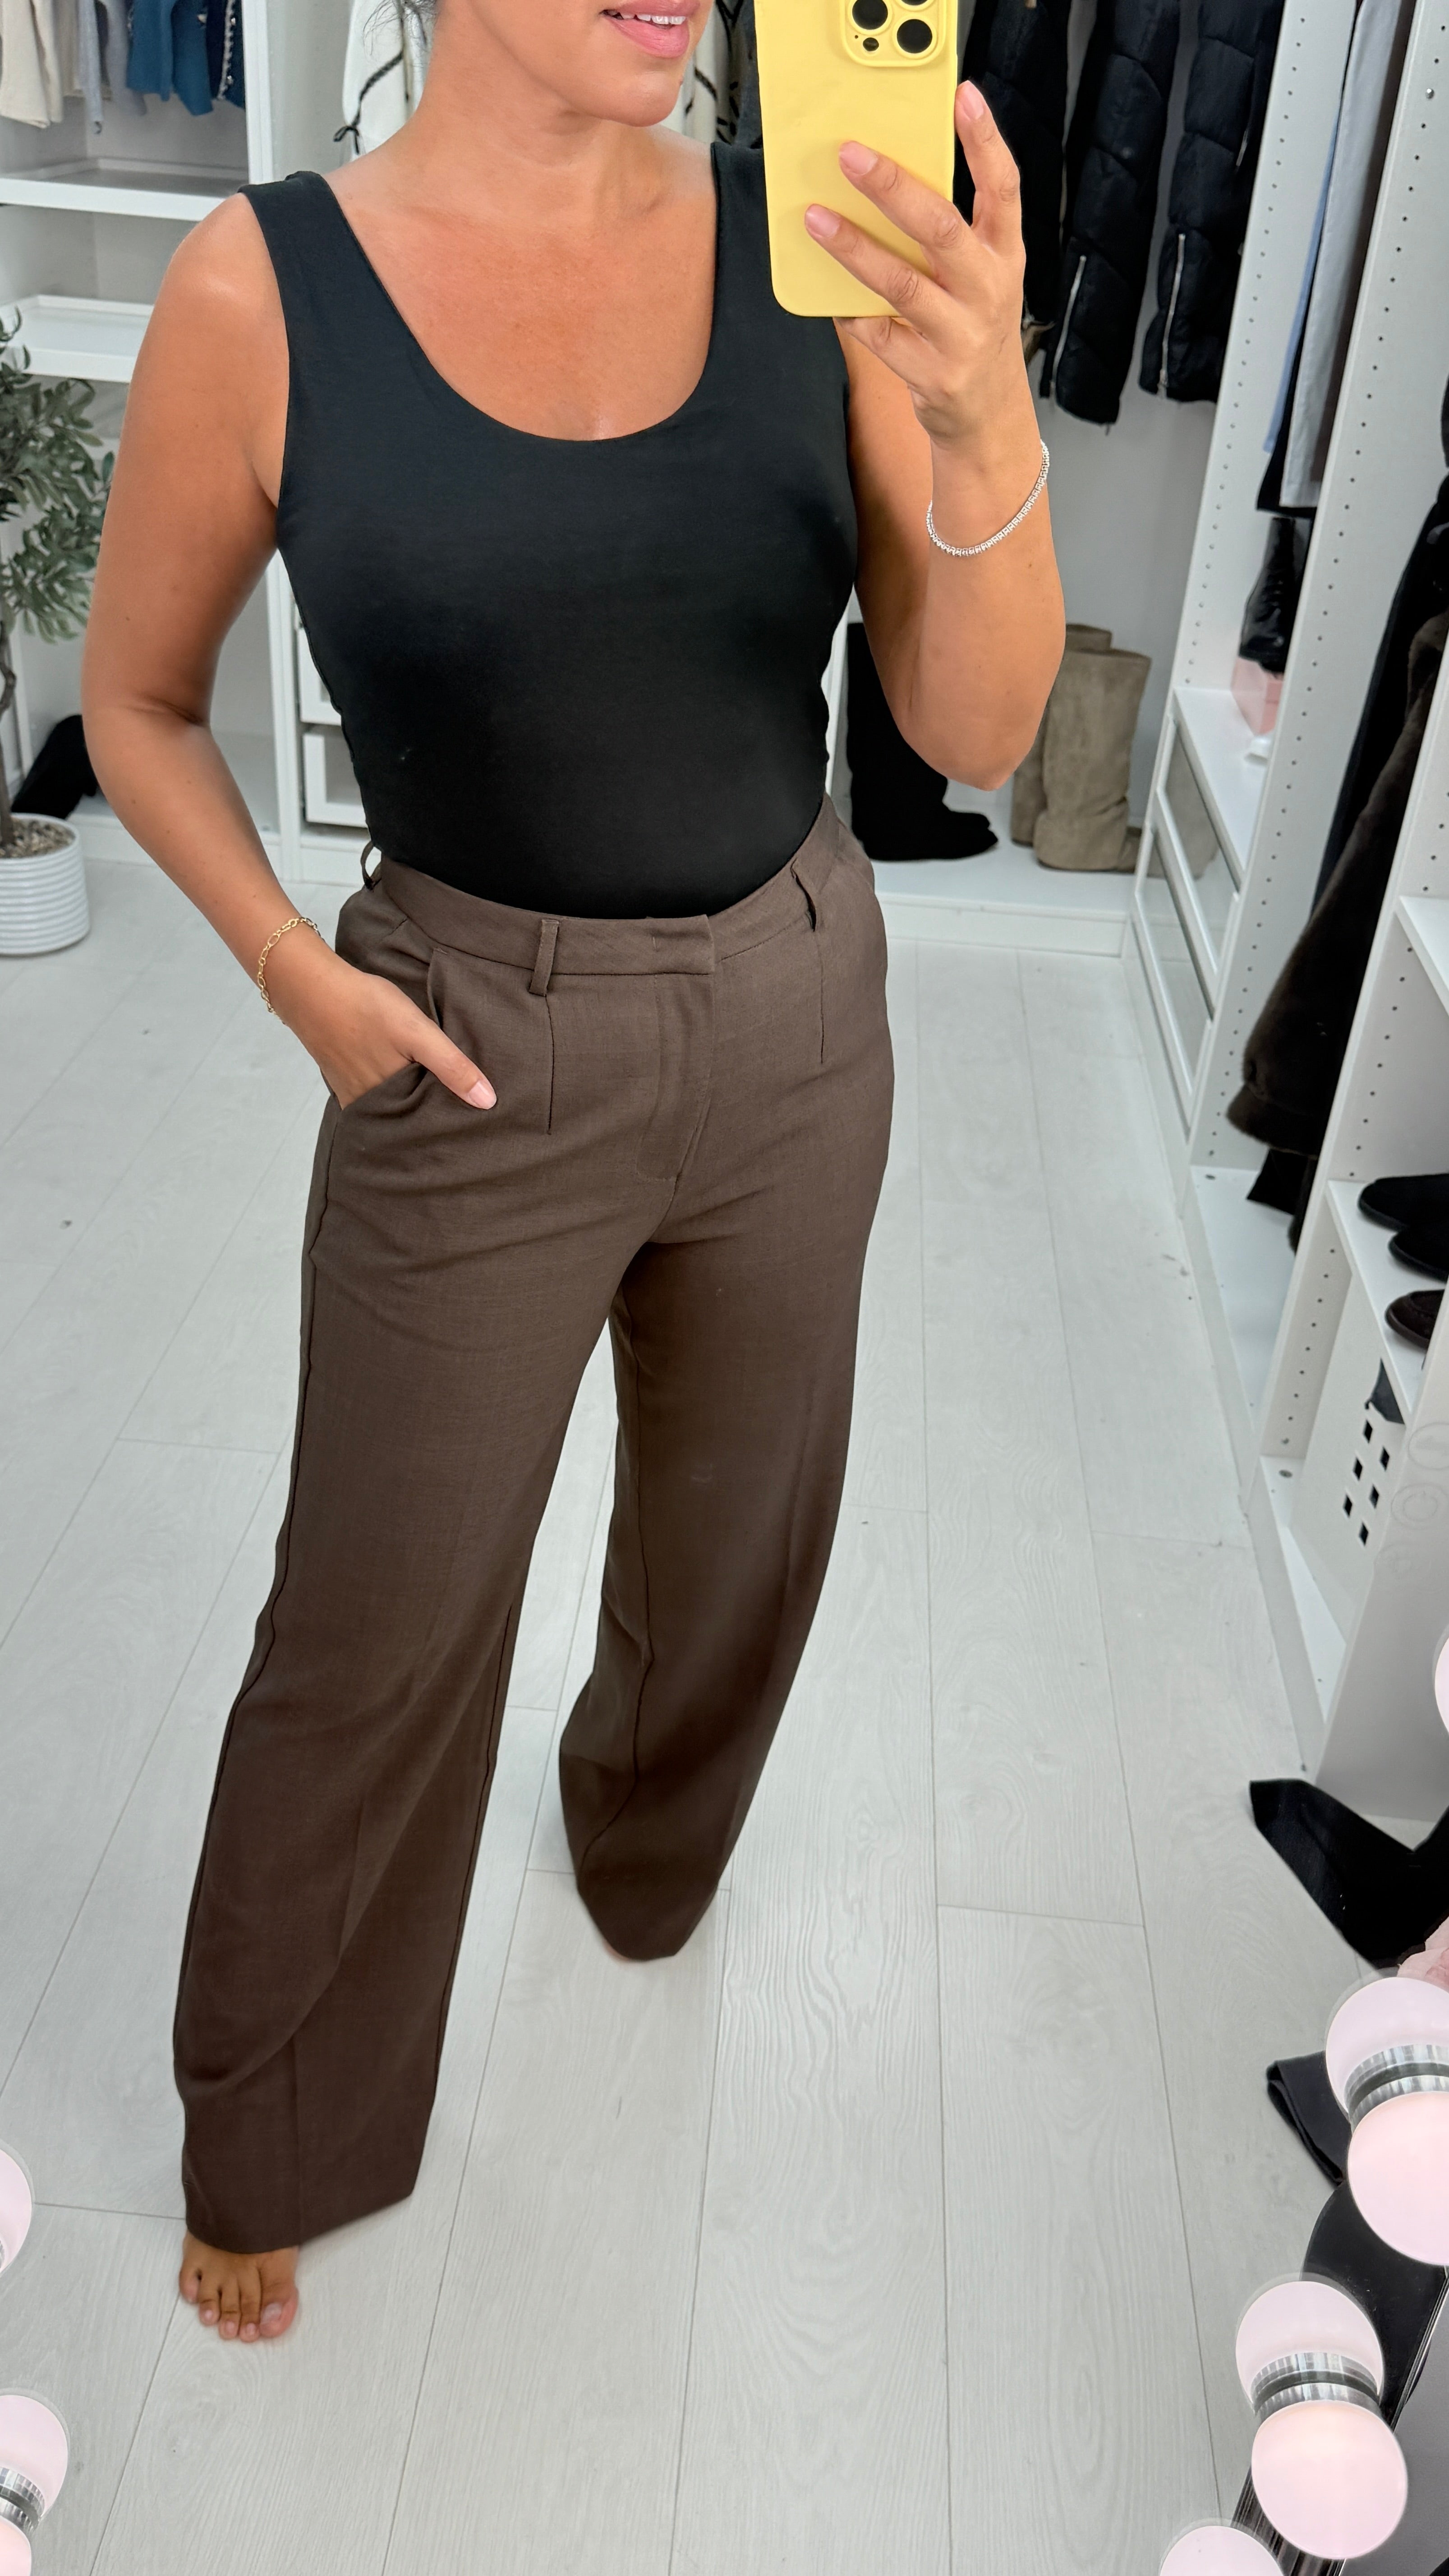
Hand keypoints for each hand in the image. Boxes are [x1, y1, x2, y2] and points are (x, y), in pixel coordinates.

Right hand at [264, 931, 494, 1111]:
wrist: (309, 988)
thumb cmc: (365, 1006)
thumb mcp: (416, 1032)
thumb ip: (451, 1066)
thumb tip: (488, 1102)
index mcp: (392, 1099)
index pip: (430, 1123)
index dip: (453, 1123)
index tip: (477, 1127)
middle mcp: (371, 1105)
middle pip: (410, 1119)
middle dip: (433, 1120)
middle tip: (465, 1122)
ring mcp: (354, 1094)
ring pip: (392, 1109)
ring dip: (411, 1108)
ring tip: (439, 1104)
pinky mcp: (343, 1080)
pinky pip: (373, 1097)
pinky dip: (389, 1095)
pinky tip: (401, 1085)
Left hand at [804, 81, 1030, 462]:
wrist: (987, 416)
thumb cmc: (973, 328)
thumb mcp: (980, 276)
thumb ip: (949, 234)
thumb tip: (885, 181)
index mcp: (1005, 256)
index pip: (1004, 188)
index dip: (986, 141)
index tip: (963, 96)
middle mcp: (989, 291)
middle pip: (942, 229)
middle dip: (894, 188)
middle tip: (851, 155)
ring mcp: (962, 335)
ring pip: (902, 284)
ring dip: (855, 248)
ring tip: (816, 219)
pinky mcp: (933, 374)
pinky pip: (879, 336)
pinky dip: (850, 313)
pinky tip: (827, 295)